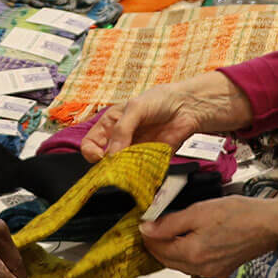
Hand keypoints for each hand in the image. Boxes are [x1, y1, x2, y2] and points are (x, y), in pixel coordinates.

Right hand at [79, 71, 249, 162]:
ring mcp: (134, 153)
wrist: (187, 108)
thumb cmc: (159, 101)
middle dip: (107, 166)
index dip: (91, 152)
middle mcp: (119, 141)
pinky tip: (143, 173)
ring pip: (120, 170)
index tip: (100, 157)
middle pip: (103, 161)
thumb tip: (111, 155)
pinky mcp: (149, 162)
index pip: (90, 144)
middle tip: (118, 166)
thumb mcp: (135, 108)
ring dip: (124, 173)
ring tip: (132, 169)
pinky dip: (139, 177)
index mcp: (110, 125)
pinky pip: (139, 174)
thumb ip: (122, 130)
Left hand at [141, 198, 277, 277]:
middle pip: (166, 259)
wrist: (269, 225)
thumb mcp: (199, 211)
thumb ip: (170, 222)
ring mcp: (211, 272)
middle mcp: (200, 269)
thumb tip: (145, 228)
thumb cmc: (237, 213)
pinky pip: (194, 265)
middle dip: (155, 244)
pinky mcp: (220, 270)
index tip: (141, 220)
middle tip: (149, 224)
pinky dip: (184, 253)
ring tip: (164, 230)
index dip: (146, 234)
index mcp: (192, 254)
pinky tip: (185, 239)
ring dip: (168, 249)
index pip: (157, 248)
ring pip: (179, 264)